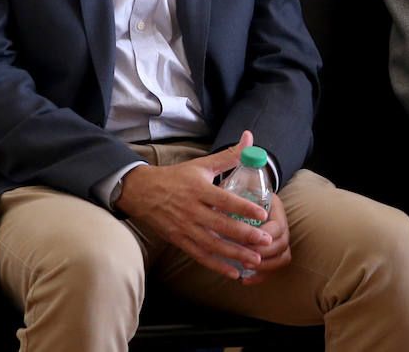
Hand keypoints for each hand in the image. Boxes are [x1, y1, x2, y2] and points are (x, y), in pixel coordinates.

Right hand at [115, 130, 272, 278]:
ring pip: (212, 244)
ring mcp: (185, 228)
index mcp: (199, 189)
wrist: (142, 192)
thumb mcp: (202, 164)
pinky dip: (217, 265)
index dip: (243, 207)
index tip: (262, 214)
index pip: (224, 200)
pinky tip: (234, 272)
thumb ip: (229, 155)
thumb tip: (250, 137)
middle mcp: (192, 210)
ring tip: (255, 260)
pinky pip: (200, 256)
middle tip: (265, 240)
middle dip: (245, 234)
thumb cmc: (177, 177)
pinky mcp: (180, 240)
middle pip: (221, 225)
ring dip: (234, 254)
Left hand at [239, 193, 291, 283]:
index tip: (244, 240)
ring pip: (282, 257)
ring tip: (245, 267)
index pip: (277, 227)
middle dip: (263, 254)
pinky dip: (261, 275)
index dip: (263, 237)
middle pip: (282, 244)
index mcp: (276, 209)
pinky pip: (275, 266)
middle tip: (244, 258)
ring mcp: (281, 239)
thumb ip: (232, 194)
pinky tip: (245, 280)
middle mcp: (283, 225)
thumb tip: (215, 202)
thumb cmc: (244, 189)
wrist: (252, 191)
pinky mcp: (275, 251)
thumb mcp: (240, 186)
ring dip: (265, 266)